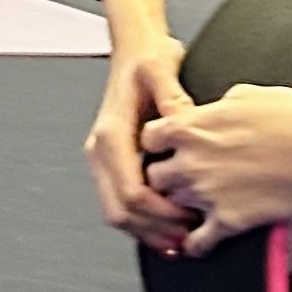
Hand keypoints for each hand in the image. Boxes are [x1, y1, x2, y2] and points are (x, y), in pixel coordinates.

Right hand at [86, 37, 199, 253]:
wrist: (133, 51)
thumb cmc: (147, 60)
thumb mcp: (161, 69)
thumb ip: (173, 98)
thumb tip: (186, 125)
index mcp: (111, 134)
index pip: (131, 191)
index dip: (161, 213)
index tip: (190, 217)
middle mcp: (101, 150)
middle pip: (120, 211)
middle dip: (154, 230)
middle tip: (189, 238)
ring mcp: (103, 158)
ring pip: (117, 213)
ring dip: (148, 232)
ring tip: (183, 240)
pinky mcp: (112, 163)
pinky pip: (120, 203)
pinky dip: (142, 223)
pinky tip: (168, 231)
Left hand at [142, 83, 291, 255]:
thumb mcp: (247, 94)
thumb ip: (217, 105)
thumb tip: (214, 110)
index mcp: (192, 126)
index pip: (147, 138)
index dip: (157, 143)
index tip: (166, 147)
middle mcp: (192, 161)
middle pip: (154, 176)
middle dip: (164, 176)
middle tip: (177, 177)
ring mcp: (207, 193)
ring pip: (171, 207)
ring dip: (179, 206)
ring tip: (191, 205)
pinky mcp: (228, 221)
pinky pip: (196, 242)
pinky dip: (195, 244)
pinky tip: (199, 240)